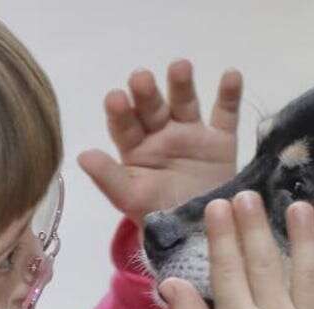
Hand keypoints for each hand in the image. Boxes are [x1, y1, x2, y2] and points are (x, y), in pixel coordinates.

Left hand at [78, 60, 241, 225]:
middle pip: (152, 108)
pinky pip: (225, 113)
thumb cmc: (160, 219)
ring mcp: (191, 136)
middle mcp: (161, 136)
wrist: (200, 237)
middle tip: (141, 78)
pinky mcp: (220, 141)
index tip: (116, 98)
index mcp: (135, 150)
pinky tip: (231, 75)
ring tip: (180, 67)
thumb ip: (108, 177)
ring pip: (184, 102)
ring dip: (181, 84)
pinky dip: (229, 94)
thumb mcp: (131, 199)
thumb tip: (82, 155)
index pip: (124, 125)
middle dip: (146, 93)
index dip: (120, 111)